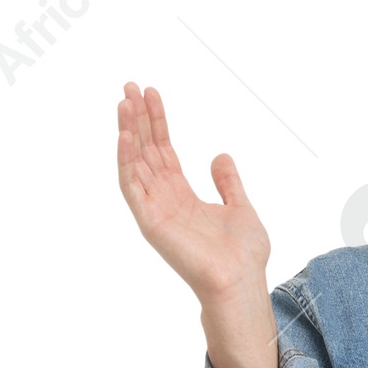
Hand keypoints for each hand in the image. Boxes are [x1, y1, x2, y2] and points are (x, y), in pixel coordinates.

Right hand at [116, 82, 270, 301]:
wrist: (241, 282)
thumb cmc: (244, 255)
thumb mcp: (240, 207)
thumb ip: (228, 182)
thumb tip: (220, 156)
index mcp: (183, 196)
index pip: (163, 150)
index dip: (157, 121)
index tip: (151, 93)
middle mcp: (165, 200)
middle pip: (146, 150)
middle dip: (137, 118)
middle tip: (129, 85)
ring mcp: (155, 210)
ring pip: (134, 162)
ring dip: (127, 130)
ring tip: (124, 100)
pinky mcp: (150, 222)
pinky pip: (131, 186)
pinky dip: (126, 160)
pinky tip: (124, 135)